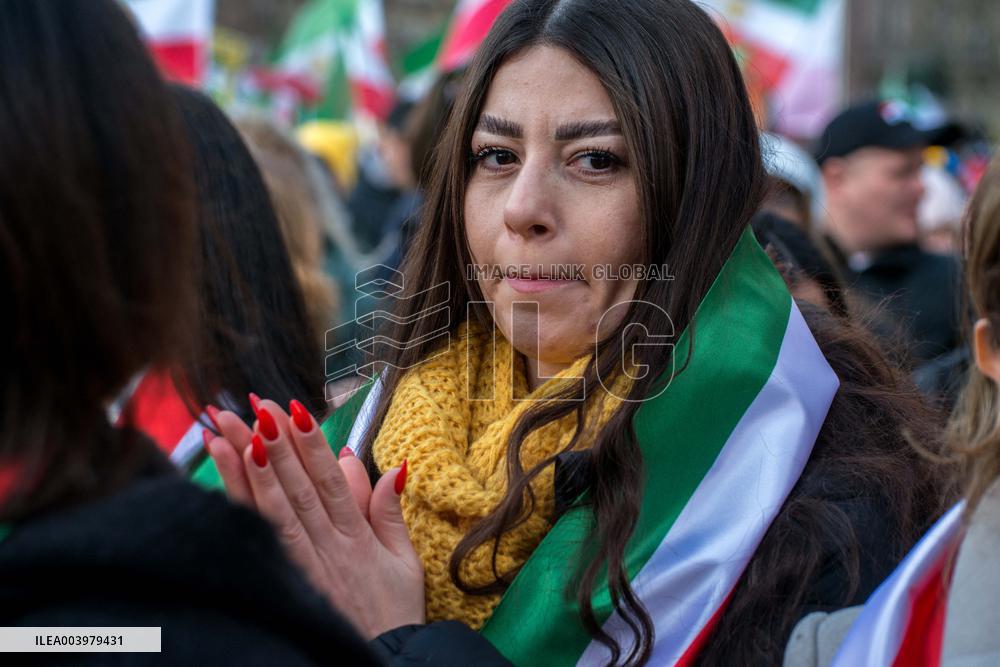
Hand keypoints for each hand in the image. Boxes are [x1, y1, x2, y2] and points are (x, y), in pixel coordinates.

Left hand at [205, 397, 424, 637]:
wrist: (380, 662)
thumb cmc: (392, 613)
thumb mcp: (405, 563)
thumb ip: (390, 515)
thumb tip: (390, 469)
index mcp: (357, 535)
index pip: (330, 480)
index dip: (312, 444)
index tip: (294, 409)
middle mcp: (327, 544)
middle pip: (296, 485)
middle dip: (274, 440)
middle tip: (253, 403)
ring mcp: (303, 564)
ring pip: (273, 507)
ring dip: (248, 466)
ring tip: (227, 430)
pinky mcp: (285, 581)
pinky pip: (260, 540)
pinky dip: (242, 507)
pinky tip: (226, 482)